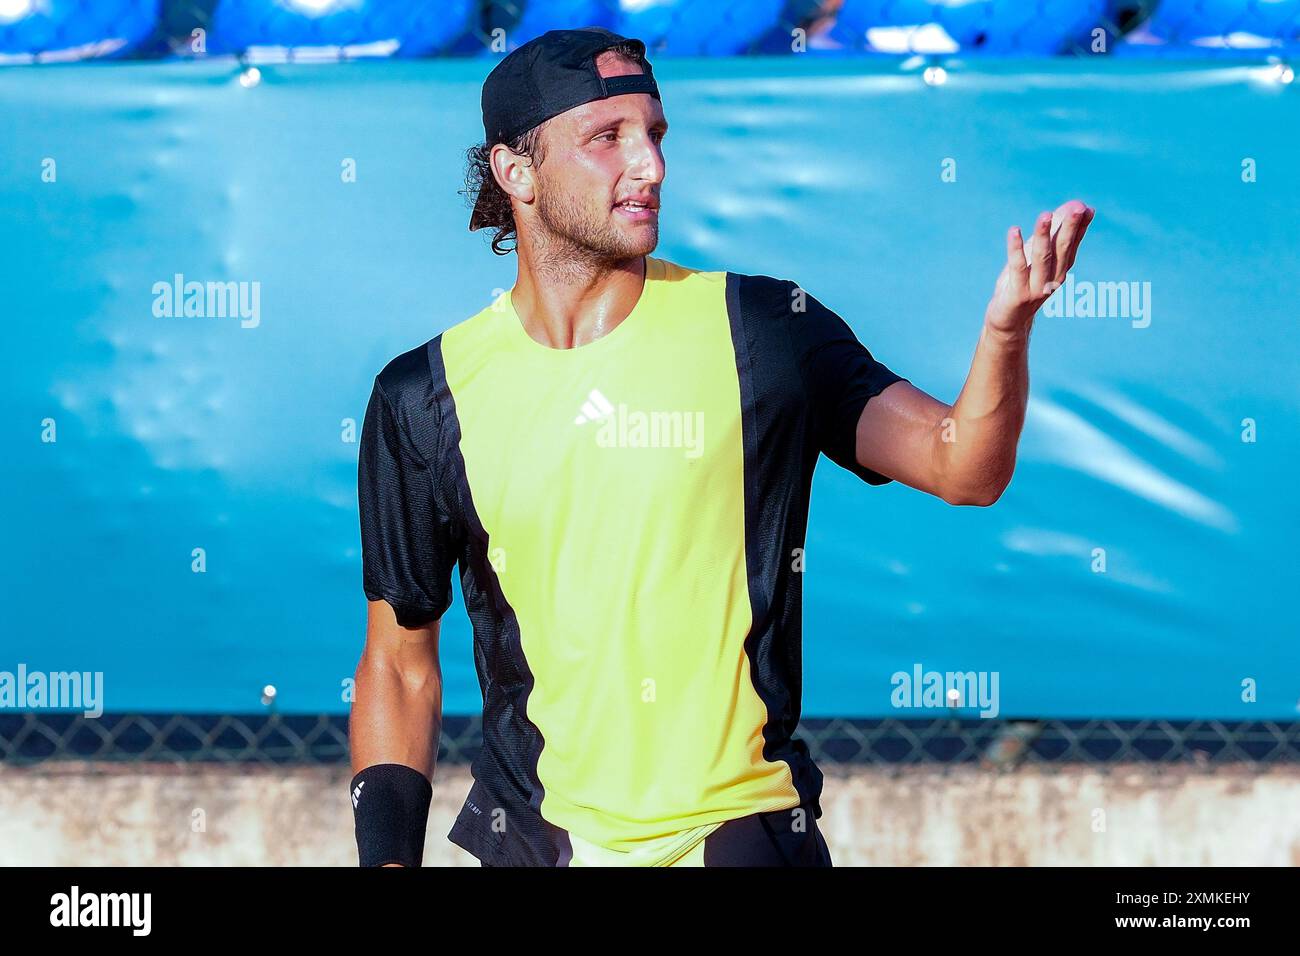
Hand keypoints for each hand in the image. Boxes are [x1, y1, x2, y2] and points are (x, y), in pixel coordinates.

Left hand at [985, 199, 1093, 339]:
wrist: (1008, 321)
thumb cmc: (1023, 283)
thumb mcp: (1038, 258)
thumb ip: (1053, 235)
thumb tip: (1073, 207)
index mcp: (1061, 269)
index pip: (1073, 244)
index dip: (1079, 226)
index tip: (1085, 208)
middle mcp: (1053, 279)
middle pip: (1062, 249)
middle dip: (1069, 227)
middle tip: (1076, 207)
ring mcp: (1036, 288)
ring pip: (1042, 258)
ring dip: (1044, 235)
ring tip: (1046, 215)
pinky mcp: (1018, 294)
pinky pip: (1017, 268)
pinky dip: (1015, 248)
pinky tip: (1014, 230)